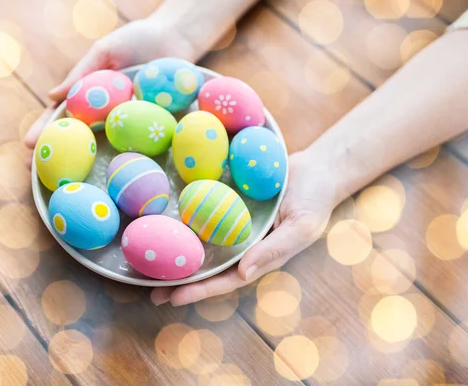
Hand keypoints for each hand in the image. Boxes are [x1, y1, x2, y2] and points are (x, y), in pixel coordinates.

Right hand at [24, 18, 196, 162]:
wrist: (176, 38)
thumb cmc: (136, 40)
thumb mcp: (105, 51)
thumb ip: (82, 72)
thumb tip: (52, 96)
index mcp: (89, 95)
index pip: (62, 116)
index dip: (44, 130)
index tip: (28, 145)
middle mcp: (106, 113)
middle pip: (79, 138)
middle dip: (59, 156)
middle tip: (40, 174)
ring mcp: (128, 121)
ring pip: (106, 146)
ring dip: (90, 165)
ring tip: (71, 183)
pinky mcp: (152, 125)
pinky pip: (139, 142)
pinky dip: (129, 158)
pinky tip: (120, 175)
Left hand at [151, 152, 338, 305]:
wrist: (318, 169)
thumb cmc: (315, 200)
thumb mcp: (301, 227)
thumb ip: (275, 250)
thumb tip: (244, 274)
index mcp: (260, 257)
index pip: (226, 280)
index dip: (200, 290)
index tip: (173, 298)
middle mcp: (244, 246)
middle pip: (208, 268)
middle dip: (182, 281)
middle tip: (150, 292)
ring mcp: (236, 226)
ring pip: (203, 245)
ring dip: (179, 256)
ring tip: (150, 266)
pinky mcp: (230, 206)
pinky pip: (207, 217)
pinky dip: (188, 225)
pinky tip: (166, 227)